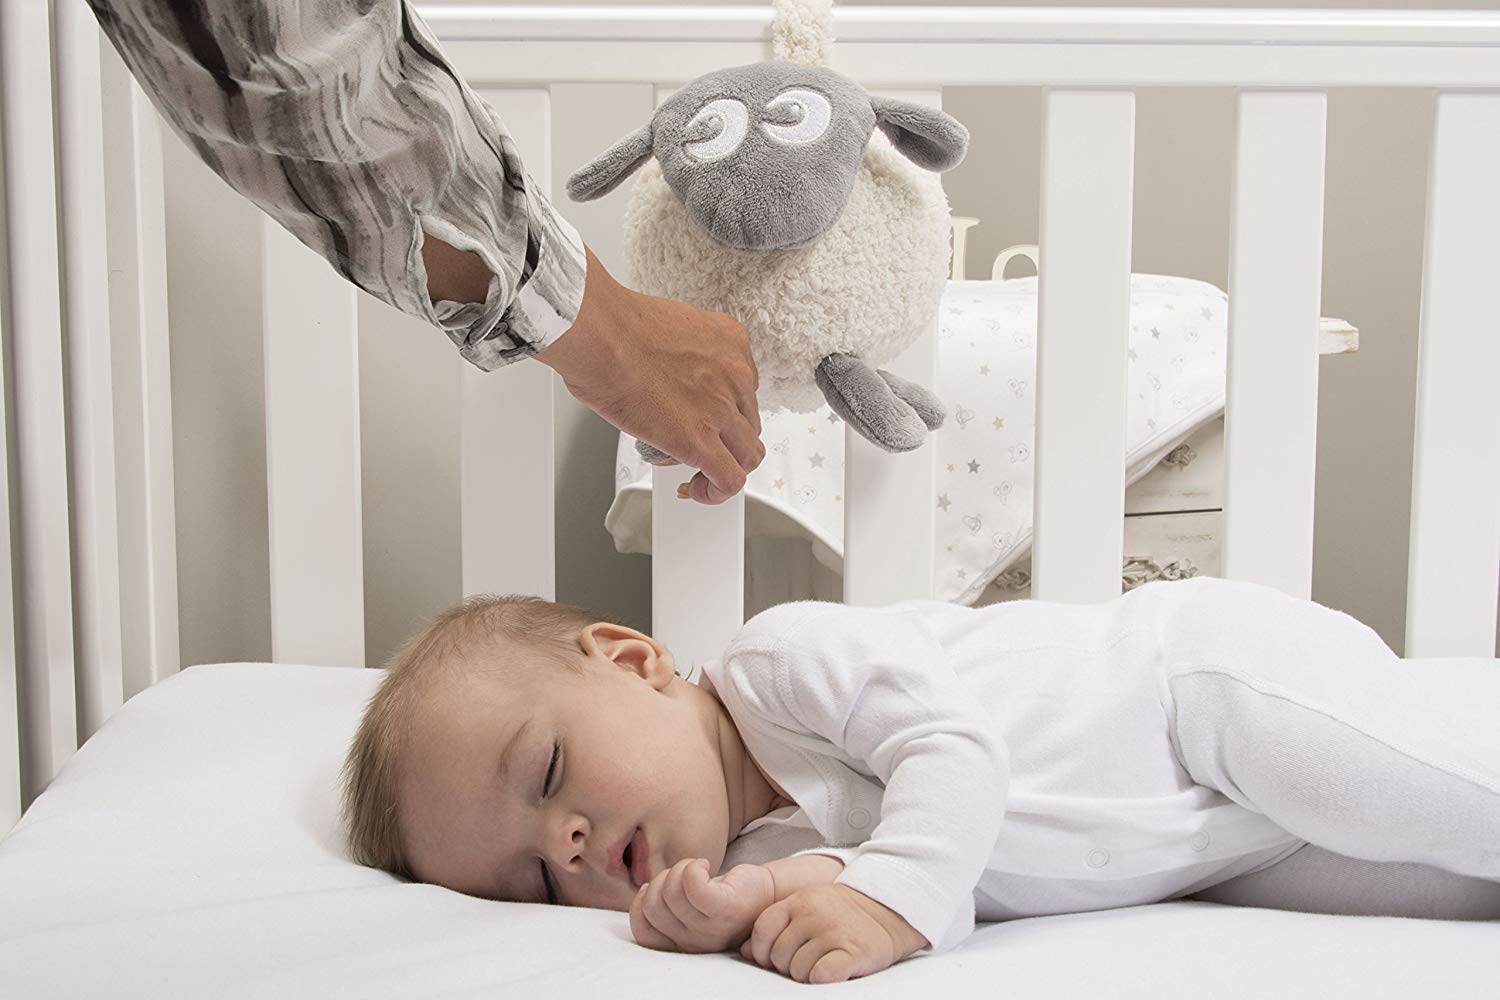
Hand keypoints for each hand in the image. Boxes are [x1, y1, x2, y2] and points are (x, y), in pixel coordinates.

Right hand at [537, 247, 763, 504]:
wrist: (600, 335)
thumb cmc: (614, 327)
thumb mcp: (668, 331)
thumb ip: (681, 360)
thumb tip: (664, 382)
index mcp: (728, 342)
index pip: (744, 387)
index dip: (726, 410)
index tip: (711, 418)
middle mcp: (734, 374)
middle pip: (749, 421)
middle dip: (728, 438)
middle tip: (705, 445)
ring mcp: (721, 409)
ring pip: (747, 453)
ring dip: (727, 465)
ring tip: (702, 472)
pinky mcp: (701, 441)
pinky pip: (729, 479)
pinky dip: (718, 491)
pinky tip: (699, 489)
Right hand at [629, 859, 774, 953]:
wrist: (767, 893)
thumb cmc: (724, 896)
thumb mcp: (690, 909)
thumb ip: (666, 908)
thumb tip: (643, 889)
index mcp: (682, 944)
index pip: (642, 932)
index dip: (641, 903)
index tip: (658, 886)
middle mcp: (695, 943)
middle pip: (652, 907)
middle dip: (661, 880)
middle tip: (684, 874)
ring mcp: (711, 928)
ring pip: (670, 893)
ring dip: (679, 869)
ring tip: (697, 868)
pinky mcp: (726, 908)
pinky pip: (692, 884)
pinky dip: (693, 867)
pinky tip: (705, 865)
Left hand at [740, 882, 928, 984]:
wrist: (888, 909)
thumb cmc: (841, 913)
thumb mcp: (805, 908)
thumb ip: (775, 925)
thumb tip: (744, 950)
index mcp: (798, 901)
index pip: (762, 931)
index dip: (765, 951)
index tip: (778, 957)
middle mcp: (812, 913)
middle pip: (779, 956)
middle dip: (789, 965)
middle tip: (809, 958)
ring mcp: (831, 931)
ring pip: (798, 970)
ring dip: (808, 974)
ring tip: (824, 961)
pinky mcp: (851, 952)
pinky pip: (821, 976)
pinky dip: (823, 979)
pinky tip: (833, 970)